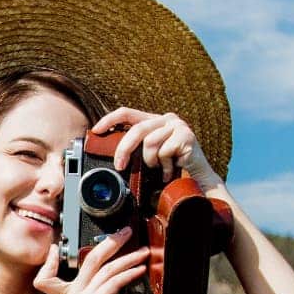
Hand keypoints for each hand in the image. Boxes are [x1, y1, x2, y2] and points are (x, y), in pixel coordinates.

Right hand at [32, 229, 147, 293]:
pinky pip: (114, 282)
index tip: (55, 248)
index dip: (48, 262)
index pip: (47, 278)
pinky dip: (130, 273)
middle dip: (111, 242)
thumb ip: (102, 282)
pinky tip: (141, 269)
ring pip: (107, 269)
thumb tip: (117, 263)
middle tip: (126, 231)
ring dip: (129, 258)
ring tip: (144, 252)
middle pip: (89, 259)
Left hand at [89, 107, 223, 191]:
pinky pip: (165, 151)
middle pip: (137, 129)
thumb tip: (112, 156)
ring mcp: (177, 125)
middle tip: (119, 166)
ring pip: (150, 143)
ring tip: (159, 169)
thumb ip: (135, 149)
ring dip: (151, 162)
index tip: (96, 130)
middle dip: (124, 149)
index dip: (109, 119)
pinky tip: (171, 171)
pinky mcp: (187, 135)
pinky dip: (165, 166)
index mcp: (153, 121)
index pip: (127, 112)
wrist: (197, 180)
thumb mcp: (148, 157)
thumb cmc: (170, 169)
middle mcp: (165, 119)